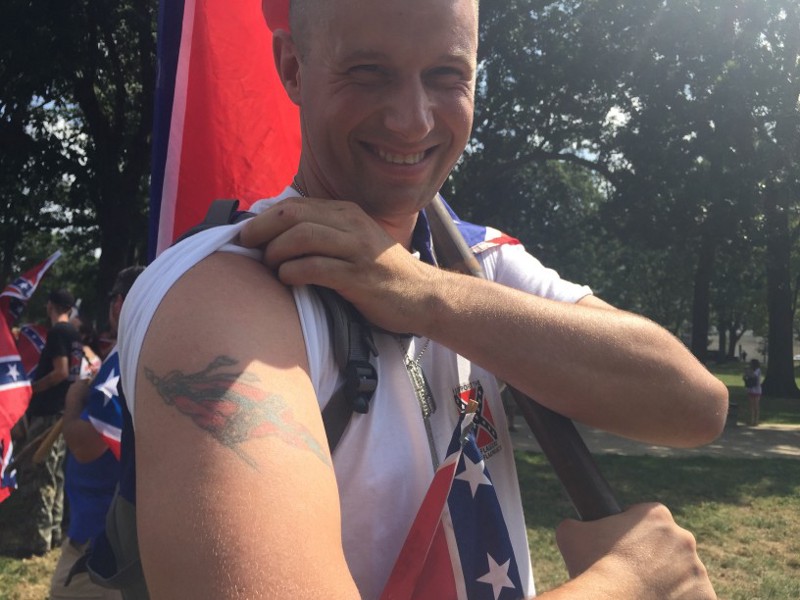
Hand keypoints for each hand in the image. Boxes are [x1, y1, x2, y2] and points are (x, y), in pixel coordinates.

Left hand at [239, 197, 439, 333]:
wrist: (424, 296)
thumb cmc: (383, 275)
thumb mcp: (356, 243)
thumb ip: (326, 235)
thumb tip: (279, 238)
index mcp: (348, 213)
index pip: (297, 205)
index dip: (266, 217)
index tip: (248, 233)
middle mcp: (352, 225)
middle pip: (294, 215)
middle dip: (262, 228)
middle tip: (247, 245)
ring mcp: (356, 250)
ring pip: (302, 237)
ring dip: (276, 251)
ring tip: (270, 265)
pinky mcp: (358, 277)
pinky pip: (316, 267)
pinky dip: (293, 272)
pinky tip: (287, 280)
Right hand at [554, 503, 715, 598]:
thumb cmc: (591, 566)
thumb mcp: (571, 533)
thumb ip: (577, 523)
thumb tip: (575, 524)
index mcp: (655, 514)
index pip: (648, 519)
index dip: (632, 534)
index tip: (621, 550)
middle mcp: (683, 537)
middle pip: (669, 547)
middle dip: (654, 559)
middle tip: (631, 575)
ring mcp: (698, 570)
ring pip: (683, 575)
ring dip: (668, 583)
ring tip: (643, 595)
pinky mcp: (706, 598)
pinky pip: (694, 599)